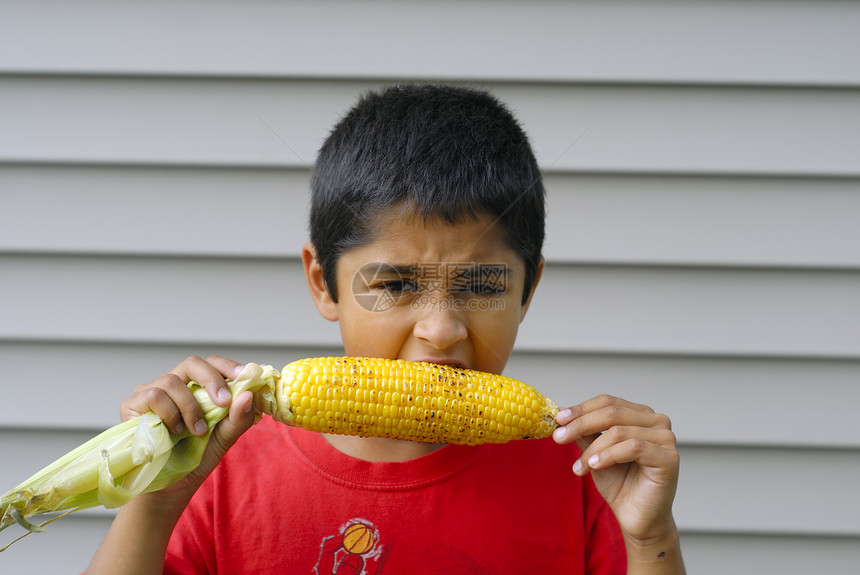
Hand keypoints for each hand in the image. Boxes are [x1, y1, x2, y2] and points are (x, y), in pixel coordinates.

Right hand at [119, 355, 255, 500]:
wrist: (172, 486)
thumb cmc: (196, 458)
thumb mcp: (225, 438)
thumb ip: (238, 417)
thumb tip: (248, 394)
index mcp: (196, 387)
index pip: (211, 364)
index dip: (227, 366)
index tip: (244, 377)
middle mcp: (173, 385)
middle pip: (192, 364)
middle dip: (211, 379)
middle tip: (223, 401)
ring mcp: (150, 393)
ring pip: (172, 381)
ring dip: (189, 407)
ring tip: (196, 431)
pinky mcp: (132, 405)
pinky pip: (153, 395)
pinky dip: (169, 413)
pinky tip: (174, 431)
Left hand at [553, 394, 679, 543]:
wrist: (637, 519)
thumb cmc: (620, 485)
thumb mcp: (595, 453)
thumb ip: (585, 433)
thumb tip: (562, 415)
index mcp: (640, 414)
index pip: (607, 402)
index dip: (581, 409)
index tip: (558, 419)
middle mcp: (656, 421)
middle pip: (612, 412)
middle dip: (580, 424)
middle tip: (558, 437)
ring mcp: (665, 438)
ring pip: (619, 431)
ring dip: (593, 449)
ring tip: (579, 466)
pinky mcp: (669, 458)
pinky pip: (633, 447)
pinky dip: (609, 455)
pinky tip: (594, 466)